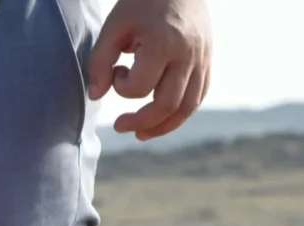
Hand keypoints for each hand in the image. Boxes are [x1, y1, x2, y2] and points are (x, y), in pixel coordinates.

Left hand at [87, 0, 212, 140]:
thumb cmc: (141, 4)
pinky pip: (199, 96)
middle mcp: (188, 54)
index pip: (140, 87)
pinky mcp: (208, 61)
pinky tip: (161, 119)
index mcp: (163, 43)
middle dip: (141, 122)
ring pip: (188, 107)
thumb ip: (99, 62)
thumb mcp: (114, 27)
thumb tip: (95, 97)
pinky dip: (180, 113)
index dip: (121, 88)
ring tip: (140, 134)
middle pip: (168, 105)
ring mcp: (202, 59)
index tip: (116, 71)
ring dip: (163, 127)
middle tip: (119, 126)